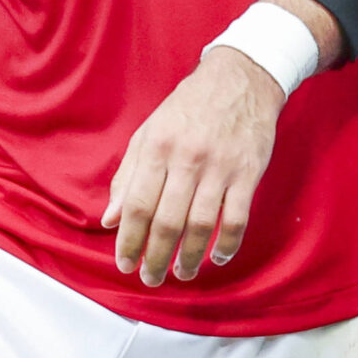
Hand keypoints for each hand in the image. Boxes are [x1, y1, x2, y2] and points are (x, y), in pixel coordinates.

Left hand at [102, 46, 281, 285]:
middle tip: (150, 278)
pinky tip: (217, 258)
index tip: (125, 263)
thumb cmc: (189, 108)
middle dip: (155, 257)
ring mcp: (219, 167)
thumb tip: (109, 220)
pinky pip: (237, 219)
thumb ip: (128, 177)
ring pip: (200, 225)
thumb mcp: (149, 133)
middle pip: (166, 221)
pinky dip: (227, 244)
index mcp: (157, 147)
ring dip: (188, 257)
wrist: (240, 79)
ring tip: (181, 273)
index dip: (128, 239)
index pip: (136, 204)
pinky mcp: (248, 172)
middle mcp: (186, 158)